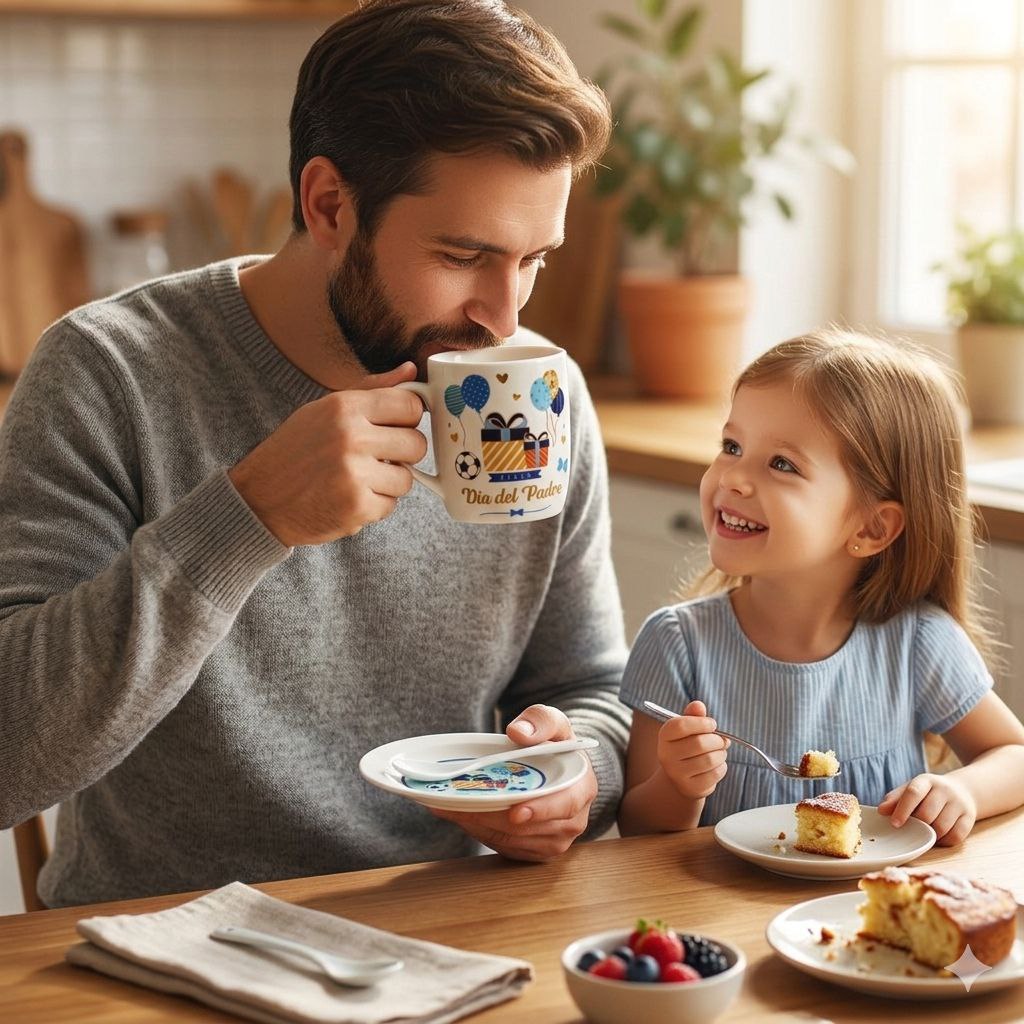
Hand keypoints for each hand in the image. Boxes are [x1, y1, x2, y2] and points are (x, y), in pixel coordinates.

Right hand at [228, 363, 426, 544]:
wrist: (258, 501)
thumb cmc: (294, 453)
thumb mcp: (324, 411)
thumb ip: (371, 390)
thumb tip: (410, 370)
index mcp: (344, 407)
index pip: (411, 405)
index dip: (408, 419)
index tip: (397, 427)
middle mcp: (350, 437)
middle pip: (416, 444)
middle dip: (402, 454)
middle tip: (377, 458)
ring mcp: (354, 473)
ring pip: (407, 479)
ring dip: (388, 483)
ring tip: (358, 479)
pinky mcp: (357, 507)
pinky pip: (390, 505)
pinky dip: (374, 506)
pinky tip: (349, 498)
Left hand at [428, 704, 597, 861]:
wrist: (556, 766)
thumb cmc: (554, 743)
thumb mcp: (552, 722)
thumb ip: (540, 721)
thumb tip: (519, 732)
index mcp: (581, 789)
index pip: (565, 805)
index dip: (540, 810)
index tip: (515, 812)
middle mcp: (572, 822)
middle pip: (528, 827)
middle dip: (491, 816)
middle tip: (459, 802)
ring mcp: (553, 840)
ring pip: (510, 840)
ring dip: (479, 824)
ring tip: (450, 806)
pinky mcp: (534, 851)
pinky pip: (503, 847)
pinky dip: (479, 831)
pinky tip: (460, 814)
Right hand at [656, 700, 728, 799]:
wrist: (680, 778)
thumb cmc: (687, 746)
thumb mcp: (687, 729)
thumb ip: (693, 715)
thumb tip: (698, 705)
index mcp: (664, 736)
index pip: (681, 725)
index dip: (701, 722)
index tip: (712, 724)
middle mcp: (666, 756)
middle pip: (699, 743)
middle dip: (717, 740)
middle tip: (722, 740)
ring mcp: (677, 774)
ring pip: (710, 759)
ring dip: (721, 754)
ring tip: (720, 752)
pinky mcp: (691, 788)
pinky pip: (715, 774)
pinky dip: (722, 767)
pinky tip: (717, 765)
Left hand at [877, 773, 976, 845]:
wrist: (962, 790)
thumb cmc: (928, 793)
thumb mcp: (911, 789)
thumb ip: (895, 799)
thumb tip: (881, 811)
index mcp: (926, 780)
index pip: (913, 793)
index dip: (902, 809)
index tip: (894, 824)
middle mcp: (945, 790)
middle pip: (927, 814)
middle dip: (916, 825)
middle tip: (910, 830)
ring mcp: (959, 804)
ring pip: (941, 827)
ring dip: (930, 835)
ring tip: (923, 833)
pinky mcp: (969, 818)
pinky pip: (956, 836)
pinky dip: (944, 841)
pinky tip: (938, 837)